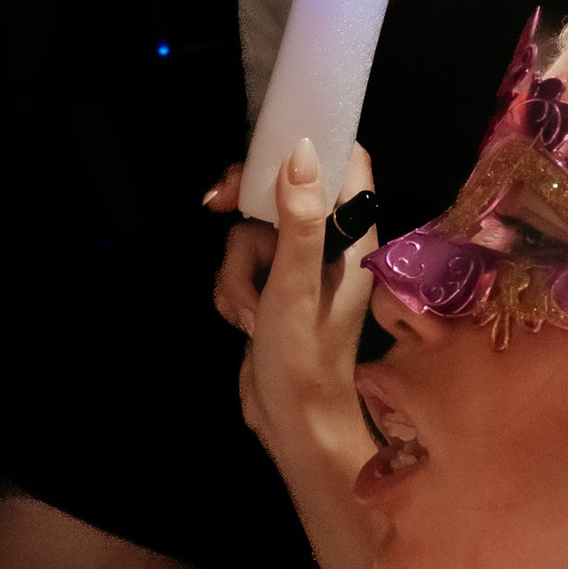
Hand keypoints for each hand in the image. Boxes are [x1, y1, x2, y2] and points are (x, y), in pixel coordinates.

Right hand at [213, 142, 388, 565]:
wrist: (292, 423)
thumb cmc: (305, 357)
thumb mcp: (296, 285)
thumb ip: (300, 220)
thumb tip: (300, 151)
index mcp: (352, 238)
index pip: (344, 165)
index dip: (308, 144)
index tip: (266, 144)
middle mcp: (329, 246)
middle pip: (283, 193)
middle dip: (246, 209)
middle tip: (215, 205)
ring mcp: (298, 270)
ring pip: (252, 235)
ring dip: (238, 271)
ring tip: (253, 313)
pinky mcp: (273, 291)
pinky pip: (240, 266)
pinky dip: (234, 291)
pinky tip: (244, 323)